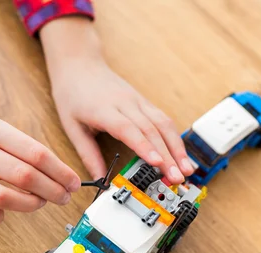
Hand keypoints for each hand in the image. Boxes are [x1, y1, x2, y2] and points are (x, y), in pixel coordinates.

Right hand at [0, 113, 80, 227]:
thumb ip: (26, 150)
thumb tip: (62, 177)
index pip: (36, 153)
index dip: (60, 172)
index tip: (73, 183)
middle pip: (24, 176)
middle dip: (52, 190)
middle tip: (63, 197)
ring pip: (3, 198)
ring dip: (30, 205)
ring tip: (40, 203)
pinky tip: (5, 212)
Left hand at [40, 17, 193, 182]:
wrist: (79, 64)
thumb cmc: (73, 95)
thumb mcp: (72, 127)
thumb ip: (88, 155)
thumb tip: (100, 180)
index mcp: (103, 110)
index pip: (128, 129)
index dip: (144, 146)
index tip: (157, 162)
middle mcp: (125, 103)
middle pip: (151, 129)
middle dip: (168, 155)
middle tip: (177, 177)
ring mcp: (137, 100)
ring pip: (163, 123)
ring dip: (177, 147)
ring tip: (187, 169)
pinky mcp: (144, 101)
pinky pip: (163, 119)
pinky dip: (175, 137)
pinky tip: (182, 154)